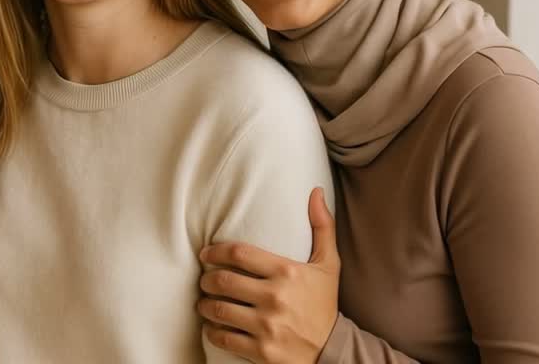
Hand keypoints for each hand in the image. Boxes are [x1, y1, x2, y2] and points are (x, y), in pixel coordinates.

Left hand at [197, 188, 339, 363]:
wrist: (334, 353)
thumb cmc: (324, 304)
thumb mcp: (328, 265)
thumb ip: (322, 227)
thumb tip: (316, 191)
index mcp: (287, 272)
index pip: (239, 253)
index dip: (215, 251)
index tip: (205, 254)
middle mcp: (275, 298)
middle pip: (223, 280)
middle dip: (207, 279)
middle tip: (205, 280)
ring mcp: (267, 326)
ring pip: (219, 309)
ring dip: (205, 304)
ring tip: (204, 301)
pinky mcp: (261, 351)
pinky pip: (224, 338)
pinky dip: (211, 331)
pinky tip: (211, 326)